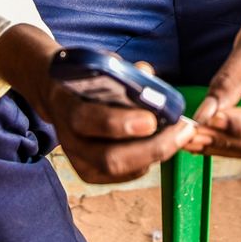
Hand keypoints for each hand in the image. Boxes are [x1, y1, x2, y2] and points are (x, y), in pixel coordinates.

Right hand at [0, 25, 195, 183]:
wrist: (58, 96)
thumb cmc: (86, 78)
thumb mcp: (98, 66)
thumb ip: (122, 71)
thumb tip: (146, 73)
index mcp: (66, 106)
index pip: (88, 120)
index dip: (121, 123)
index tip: (152, 119)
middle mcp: (69, 139)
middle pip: (109, 157)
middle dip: (151, 147)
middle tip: (182, 130)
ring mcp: (78, 160)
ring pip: (119, 170)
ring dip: (155, 154)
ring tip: (180, 135)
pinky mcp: (90, 173)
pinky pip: (124, 175)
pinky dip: (147, 162)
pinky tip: (162, 144)